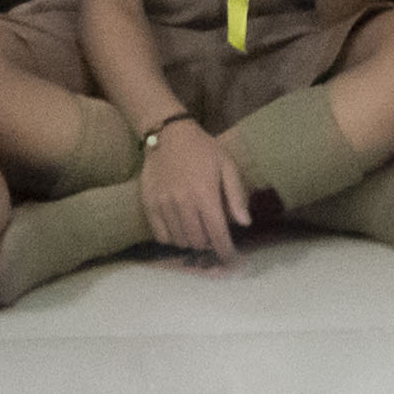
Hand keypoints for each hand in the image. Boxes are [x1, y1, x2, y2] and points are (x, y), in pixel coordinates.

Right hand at [139, 117, 248, 262]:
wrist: (168, 134)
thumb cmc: (203, 150)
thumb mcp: (227, 165)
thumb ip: (236, 196)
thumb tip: (245, 223)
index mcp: (206, 195)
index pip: (217, 234)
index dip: (226, 251)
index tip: (231, 258)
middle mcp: (183, 204)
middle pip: (198, 241)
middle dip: (209, 244)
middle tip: (213, 236)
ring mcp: (164, 205)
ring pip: (180, 241)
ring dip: (192, 241)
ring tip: (197, 231)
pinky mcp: (149, 205)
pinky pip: (161, 236)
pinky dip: (173, 239)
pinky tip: (179, 229)